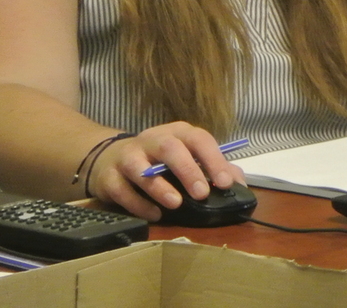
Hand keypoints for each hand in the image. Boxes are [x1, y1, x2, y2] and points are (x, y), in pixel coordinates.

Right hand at [88, 122, 244, 220]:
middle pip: (170, 148)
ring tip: (176, 204)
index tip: (225, 182)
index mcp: (177, 133)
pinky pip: (122, 190)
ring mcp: (128, 157)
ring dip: (159, 187)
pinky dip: (138, 203)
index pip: (199, 139)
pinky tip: (154, 214)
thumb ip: (212, 169)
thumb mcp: (186, 158)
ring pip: (140, 167)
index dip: (213, 159)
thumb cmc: (158, 160)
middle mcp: (152, 140)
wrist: (108, 159)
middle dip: (187, 170)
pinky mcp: (108, 177)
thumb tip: (238, 184)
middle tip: (201, 194)